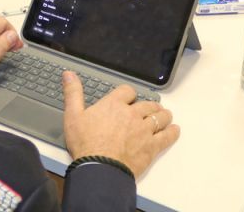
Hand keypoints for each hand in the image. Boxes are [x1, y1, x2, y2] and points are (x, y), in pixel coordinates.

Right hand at [62, 72, 179, 177]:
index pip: (127, 91)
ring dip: (163, 115)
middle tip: (150, 108)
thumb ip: (73, 93)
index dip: (129, 94)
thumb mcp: (73, 115)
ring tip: (165, 116)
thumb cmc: (85, 143)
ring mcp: (144, 130)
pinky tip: (174, 130)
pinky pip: (166, 136)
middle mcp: (132, 114)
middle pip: (147, 104)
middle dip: (149, 105)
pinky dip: (172, 132)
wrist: (100, 168)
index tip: (129, 98)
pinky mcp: (151, 146)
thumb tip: (69, 74)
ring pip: (160, 118)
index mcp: (113, 105)